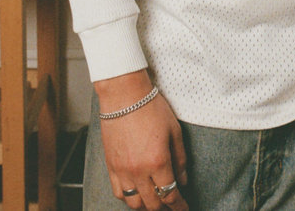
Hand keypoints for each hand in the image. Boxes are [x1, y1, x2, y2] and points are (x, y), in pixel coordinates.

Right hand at [95, 71, 188, 209]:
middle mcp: (139, 171)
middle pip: (152, 203)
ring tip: (154, 198)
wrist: (124, 94)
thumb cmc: (151, 107)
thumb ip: (180, 158)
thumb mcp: (174, 130)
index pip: (170, 195)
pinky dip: (128, 197)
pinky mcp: (110, 165)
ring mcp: (122, 170)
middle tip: (171, 202)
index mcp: (158, 162)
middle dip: (164, 206)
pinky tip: (136, 192)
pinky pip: (118, 192)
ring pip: (134, 203)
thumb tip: (183, 180)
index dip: (179, 206)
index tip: (184, 209)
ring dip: (146, 204)